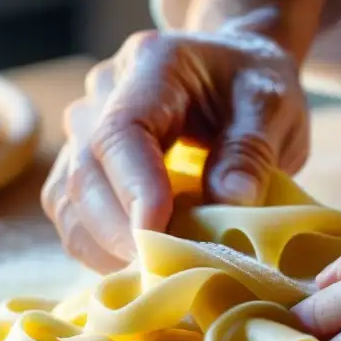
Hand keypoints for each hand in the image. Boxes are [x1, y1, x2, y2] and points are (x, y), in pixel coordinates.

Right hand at [40, 28, 309, 272]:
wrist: (237, 70)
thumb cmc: (255, 84)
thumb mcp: (272, 106)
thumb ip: (252, 149)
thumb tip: (229, 202)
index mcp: (152, 66)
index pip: (121, 131)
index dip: (134, 189)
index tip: (159, 235)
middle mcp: (104, 93)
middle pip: (85, 171)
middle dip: (120, 231)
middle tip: (165, 271)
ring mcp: (85, 128)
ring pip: (68, 199)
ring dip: (104, 247)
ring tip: (154, 273)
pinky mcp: (83, 165)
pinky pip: (73, 215)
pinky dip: (99, 249)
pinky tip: (139, 266)